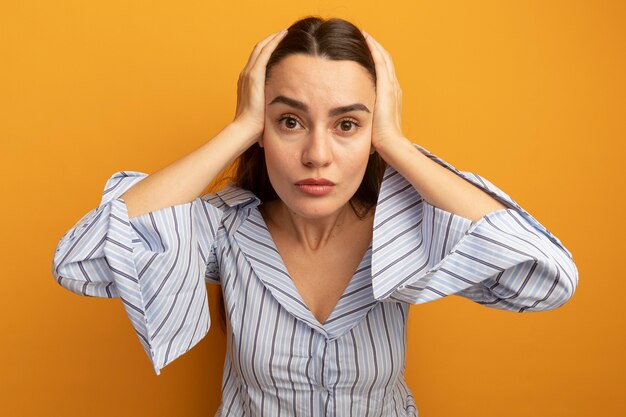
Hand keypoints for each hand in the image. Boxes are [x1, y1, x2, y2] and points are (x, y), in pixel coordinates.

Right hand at [233, 29, 287, 143]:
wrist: (245, 129)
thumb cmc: (255, 126)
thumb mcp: (263, 111)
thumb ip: (269, 106)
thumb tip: (281, 113)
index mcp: (246, 82)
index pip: (257, 61)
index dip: (267, 50)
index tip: (279, 45)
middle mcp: (245, 74)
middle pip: (258, 50)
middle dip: (270, 40)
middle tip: (283, 33)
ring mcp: (248, 74)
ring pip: (261, 48)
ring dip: (273, 38)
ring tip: (284, 31)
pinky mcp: (254, 75)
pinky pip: (264, 53)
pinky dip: (273, 42)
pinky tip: (283, 35)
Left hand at [363, 32, 407, 150]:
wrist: (390, 144)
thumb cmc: (379, 140)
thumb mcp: (371, 125)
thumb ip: (364, 118)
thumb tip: (349, 123)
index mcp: (391, 96)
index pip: (384, 72)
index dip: (376, 60)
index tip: (364, 52)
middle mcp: (394, 88)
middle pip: (386, 61)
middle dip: (375, 49)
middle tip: (364, 37)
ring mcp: (392, 86)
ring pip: (384, 58)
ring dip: (374, 45)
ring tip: (364, 34)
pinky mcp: (387, 86)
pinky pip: (381, 61)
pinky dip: (374, 49)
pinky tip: (366, 39)